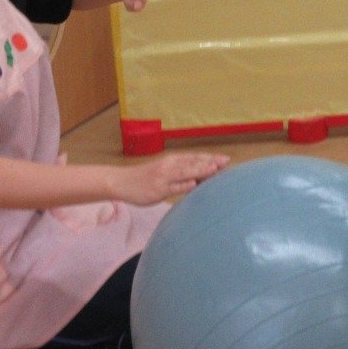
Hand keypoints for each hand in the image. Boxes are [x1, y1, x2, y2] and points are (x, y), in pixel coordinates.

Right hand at [113, 151, 229, 205]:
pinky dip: (183, 185)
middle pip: (193, 163)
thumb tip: (201, 176)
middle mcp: (169, 166)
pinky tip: (193, 184)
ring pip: (184, 173)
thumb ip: (181, 172)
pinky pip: (172, 187)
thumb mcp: (165, 171)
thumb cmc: (146, 178)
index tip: (225, 159)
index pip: (195, 158)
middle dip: (210, 163)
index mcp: (172, 161)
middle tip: (226, 162)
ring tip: (214, 169)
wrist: (122, 182)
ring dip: (199, 170)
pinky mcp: (158, 190)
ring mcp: (163, 178)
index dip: (210, 158)